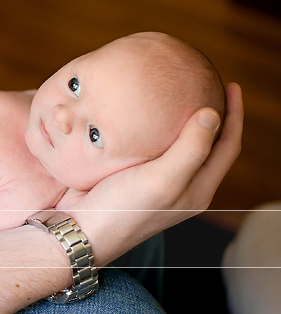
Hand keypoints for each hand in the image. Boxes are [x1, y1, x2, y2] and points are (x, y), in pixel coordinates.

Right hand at [66, 83, 242, 265]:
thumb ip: (190, 150)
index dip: (234, 116)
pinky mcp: (129, 177)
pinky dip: (150, 128)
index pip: (227, 146)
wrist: (78, 230)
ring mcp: (153, 181)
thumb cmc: (121, 210)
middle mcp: (179, 186)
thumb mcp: (161, 181)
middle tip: (201, 84)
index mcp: (196, 189)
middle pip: (205, 144)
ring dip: (178, 119)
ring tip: (173, 93)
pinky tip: (138, 114)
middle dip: (210, 115)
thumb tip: (212, 114)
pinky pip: (148, 147)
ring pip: (175, 144)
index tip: (229, 85)